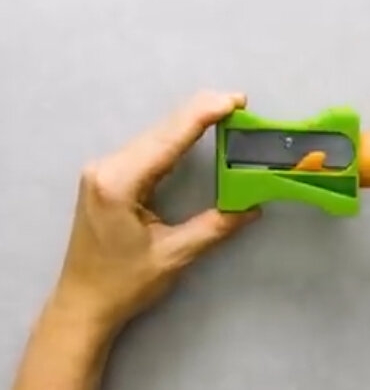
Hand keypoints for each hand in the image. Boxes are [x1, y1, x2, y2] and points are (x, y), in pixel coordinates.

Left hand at [53, 91, 259, 332]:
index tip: (235, 100)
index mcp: (120, 183)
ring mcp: (104, 169)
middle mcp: (107, 167)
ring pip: (155, 134)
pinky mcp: (108, 176)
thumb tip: (252, 206)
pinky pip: (148, 147)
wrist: (82, 304)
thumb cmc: (123, 284)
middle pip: (162, 128)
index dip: (204, 114)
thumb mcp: (174, 255)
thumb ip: (215, 226)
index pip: (169, 138)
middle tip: (239, 102)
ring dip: (190, 122)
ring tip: (225, 112)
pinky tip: (196, 130)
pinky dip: (176, 136)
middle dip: (201, 111)